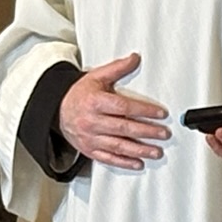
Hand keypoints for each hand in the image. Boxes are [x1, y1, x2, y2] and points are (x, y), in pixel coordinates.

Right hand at [57, 52, 169, 169]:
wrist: (58, 109)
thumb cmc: (79, 94)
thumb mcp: (97, 77)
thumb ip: (118, 68)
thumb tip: (135, 59)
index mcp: (95, 102)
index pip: (123, 107)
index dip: (144, 110)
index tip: (160, 114)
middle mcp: (92, 121)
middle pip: (124, 128)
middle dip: (147, 132)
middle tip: (163, 134)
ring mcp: (90, 138)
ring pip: (118, 146)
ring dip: (140, 150)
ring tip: (156, 151)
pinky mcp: (89, 150)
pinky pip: (108, 158)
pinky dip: (124, 162)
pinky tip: (138, 163)